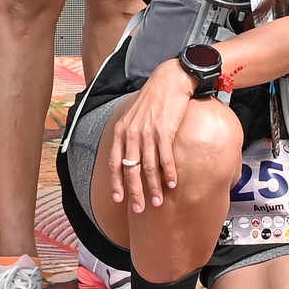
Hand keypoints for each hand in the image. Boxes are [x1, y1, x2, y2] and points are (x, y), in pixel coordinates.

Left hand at [106, 59, 193, 212]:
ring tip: (158, 202)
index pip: (115, 163)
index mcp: (122, 131)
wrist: (170, 80)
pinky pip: (165, 158)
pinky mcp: (165, 131)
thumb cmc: (153, 99)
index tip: (119, 200)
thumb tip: (130, 156)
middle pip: (131, 170)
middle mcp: (132, 133)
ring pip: (148, 168)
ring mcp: (148, 133)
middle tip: (139, 208)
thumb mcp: (133, 115)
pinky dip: (169, 173)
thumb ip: (129, 134)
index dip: (116, 183)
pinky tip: (172, 184)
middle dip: (135, 192)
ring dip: (153, 188)